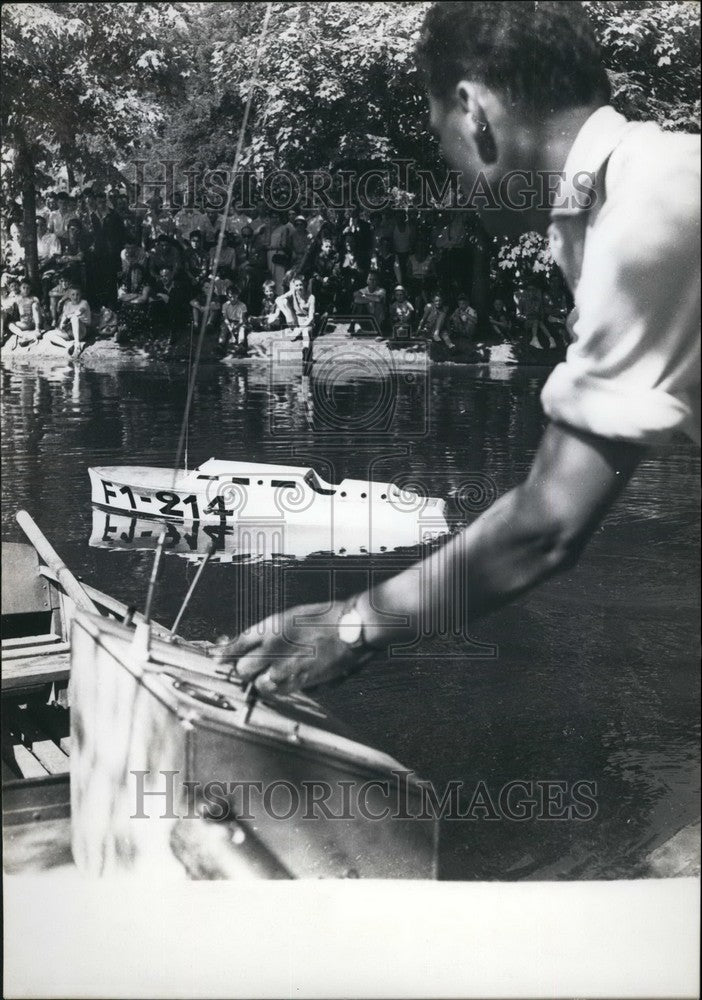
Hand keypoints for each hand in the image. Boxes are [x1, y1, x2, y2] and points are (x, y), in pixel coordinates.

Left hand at [213, 601, 368, 694]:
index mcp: (270, 627)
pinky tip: (283, 682)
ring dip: (261, 681)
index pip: (236, 644)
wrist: (352, 627)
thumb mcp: (293, 617)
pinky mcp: (298, 682)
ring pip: (257, 684)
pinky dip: (277, 689)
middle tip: (251, 668)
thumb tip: (252, 646)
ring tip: (272, 675)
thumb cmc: (326, 618)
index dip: (224, 652)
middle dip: (245, 669)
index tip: (216, 657)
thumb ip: (270, 633)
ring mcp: (284, 667)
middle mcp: (272, 648)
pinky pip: (276, 692)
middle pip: (242, 669)